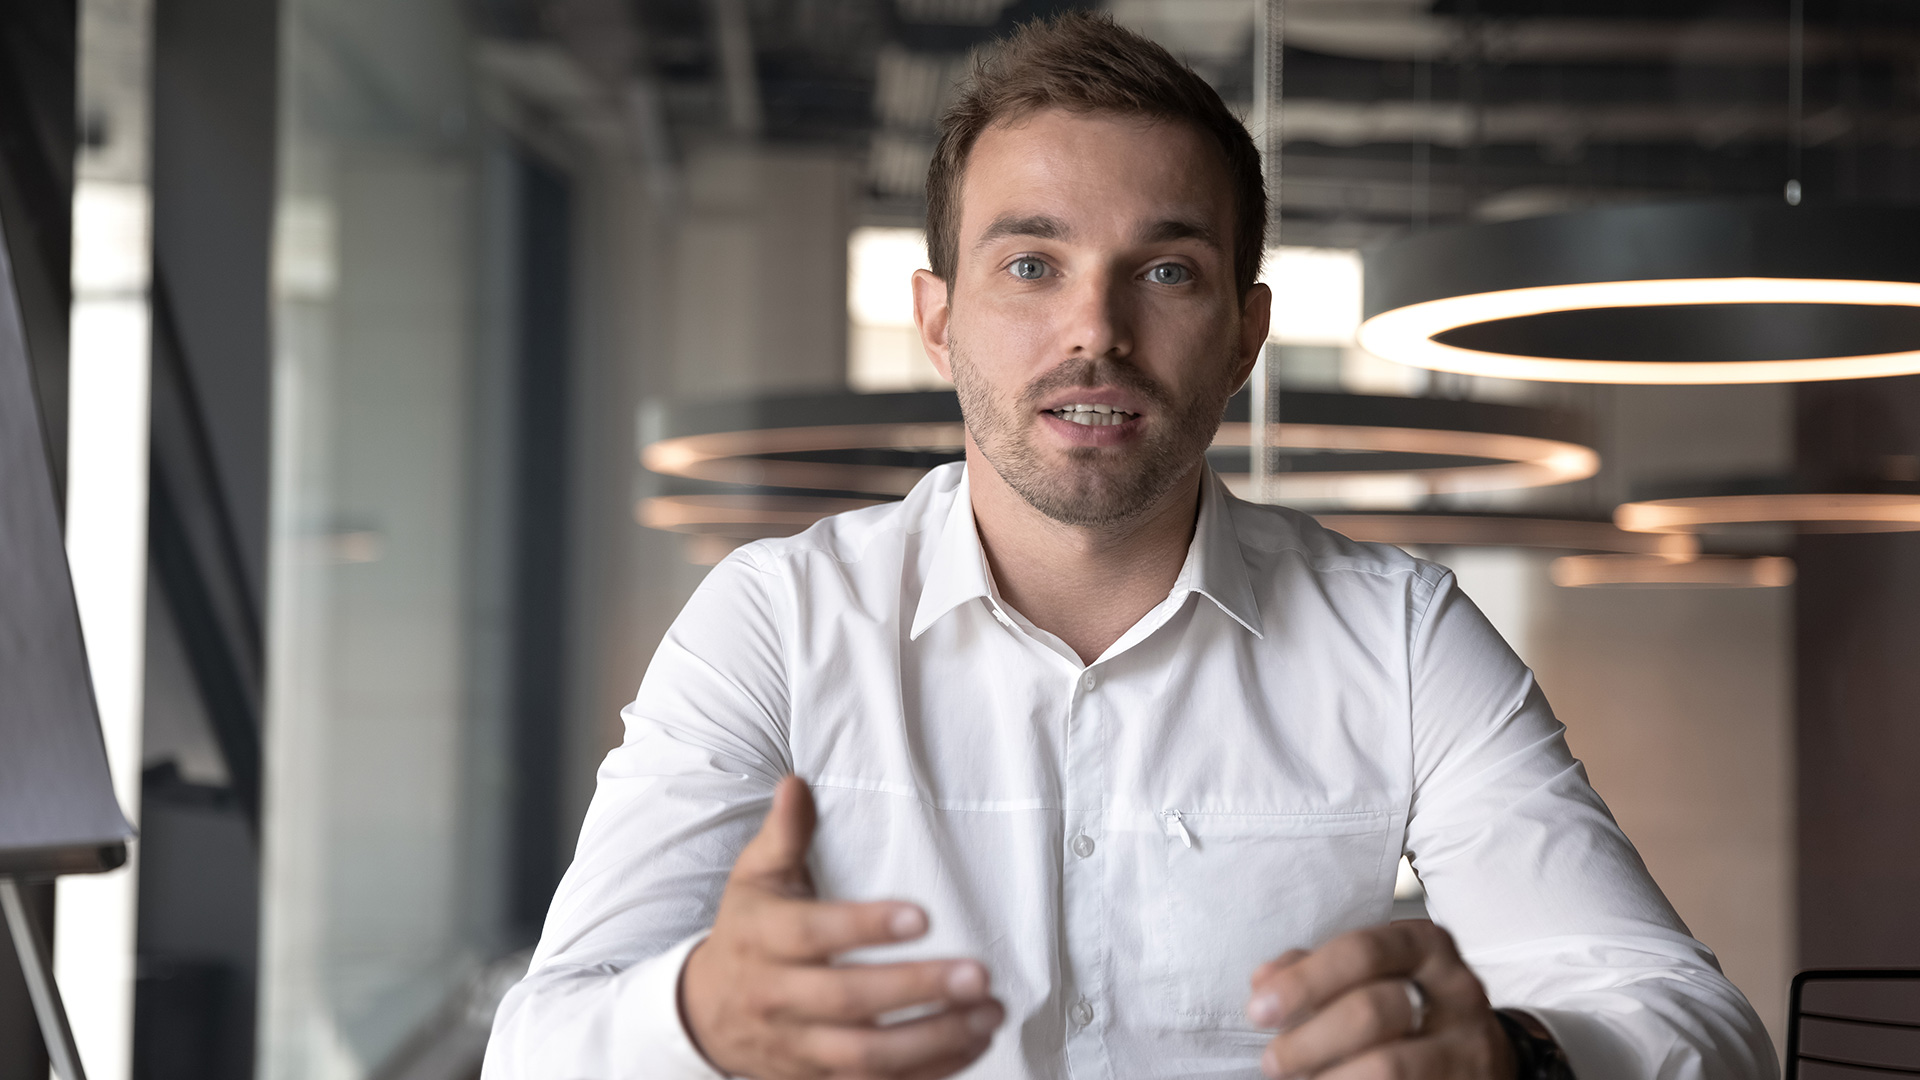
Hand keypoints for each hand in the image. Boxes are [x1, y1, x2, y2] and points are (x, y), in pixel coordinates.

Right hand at [680, 776, 1004, 1078]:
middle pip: (847, 1001)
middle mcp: (778, 997)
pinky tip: (972, 1045)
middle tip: (976, 974)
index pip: (813, 934)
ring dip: (933, 1040)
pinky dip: (928, 1073)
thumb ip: (784, 835)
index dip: (865, 927)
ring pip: (866, 1057)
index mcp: (763, 938)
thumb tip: (796, 783)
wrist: (704, 1014)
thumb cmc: (746, 933)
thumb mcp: (754, 879)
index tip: (921, 916)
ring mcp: (798, 1047)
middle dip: (916, 989)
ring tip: (988, 1013)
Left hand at [1244, 920, 1514, 1079]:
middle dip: (1308, 1040)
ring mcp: (1468, 1044)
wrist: (1479, 1052)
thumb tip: (1264, 982)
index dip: (1303, 983)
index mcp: (1423, 944)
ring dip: (1331, 1078)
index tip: (1258, 1011)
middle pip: (1371, 1011)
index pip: (1360, 953)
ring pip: (1389, 1065)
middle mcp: (1455, 988)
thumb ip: (1317, 971)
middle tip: (1271, 1061)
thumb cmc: (1407, 1004)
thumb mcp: (1372, 973)